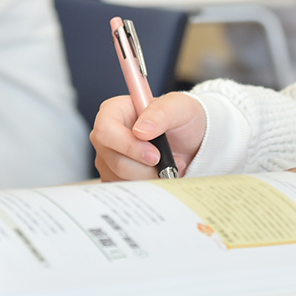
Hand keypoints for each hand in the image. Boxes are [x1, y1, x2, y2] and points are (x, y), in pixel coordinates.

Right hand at [91, 92, 206, 181]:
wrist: (189, 138)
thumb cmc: (181, 116)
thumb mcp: (178, 106)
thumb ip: (160, 113)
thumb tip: (141, 130)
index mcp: (114, 110)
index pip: (106, 130)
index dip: (128, 146)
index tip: (154, 154)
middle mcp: (106, 135)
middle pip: (113, 159)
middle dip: (143, 167)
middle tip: (167, 162)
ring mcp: (108, 157)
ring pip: (118, 177)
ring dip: (148, 176)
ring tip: (169, 164)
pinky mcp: (114, 176)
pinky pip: (124, 188)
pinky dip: (146, 184)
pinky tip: (161, 172)